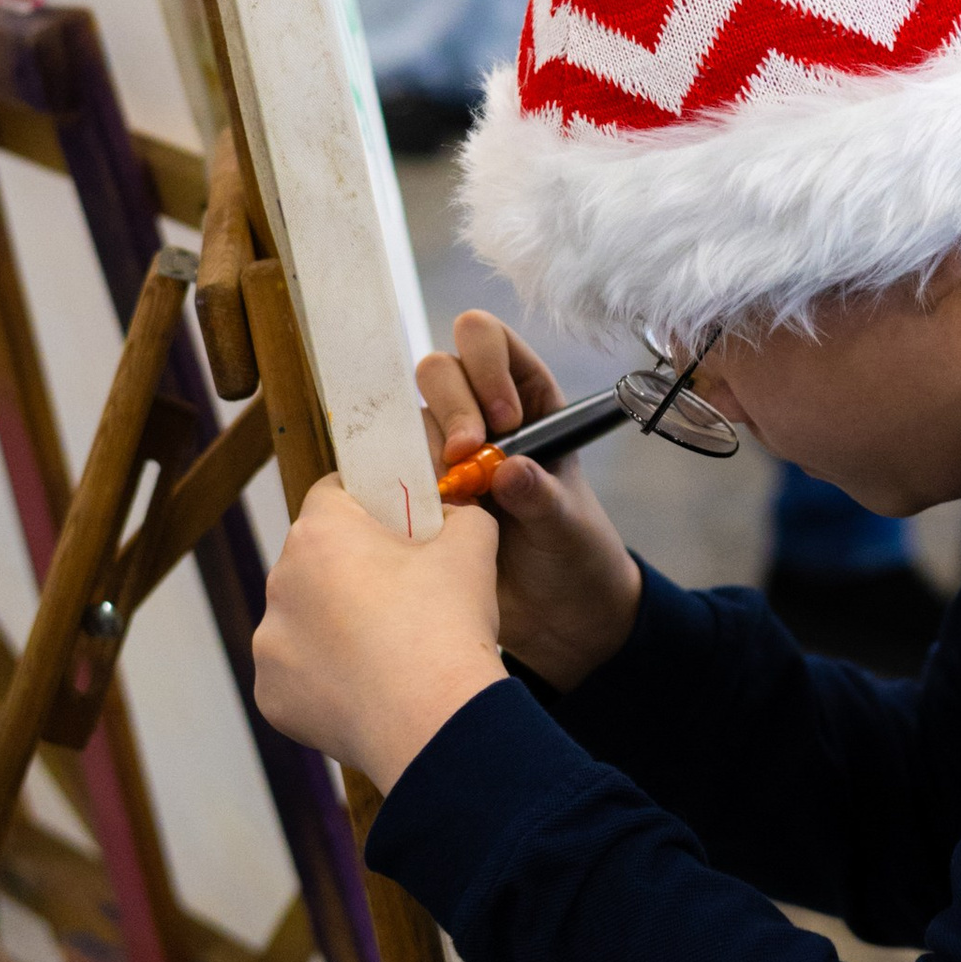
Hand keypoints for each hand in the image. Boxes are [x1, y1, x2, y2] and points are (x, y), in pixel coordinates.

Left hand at [252, 479, 504, 792]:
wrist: (434, 722)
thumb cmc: (448, 627)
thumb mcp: (473, 545)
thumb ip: (459, 513)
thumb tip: (451, 514)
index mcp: (320, 533)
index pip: (333, 492)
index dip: (368, 502)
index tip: (395, 521)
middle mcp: (280, 581)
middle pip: (316, 559)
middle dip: (352, 569)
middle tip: (402, 593)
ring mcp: (269, 642)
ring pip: (304, 619)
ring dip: (335, 626)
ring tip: (387, 650)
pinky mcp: (270, 693)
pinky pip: (298, 673)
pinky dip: (326, 678)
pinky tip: (367, 688)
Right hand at [418, 313, 644, 689]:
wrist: (555, 617)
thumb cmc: (575, 556)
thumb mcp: (570, 526)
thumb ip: (544, 498)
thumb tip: (509, 470)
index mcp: (527, 400)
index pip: (491, 343)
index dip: (488, 365)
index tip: (504, 419)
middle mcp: (478, 417)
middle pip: (439, 370)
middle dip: (451, 407)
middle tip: (468, 457)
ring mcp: (441, 455)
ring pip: (407, 419)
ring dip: (423, 450)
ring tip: (451, 499)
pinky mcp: (414, 495)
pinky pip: (385, 471)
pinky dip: (393, 485)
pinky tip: (416, 517)